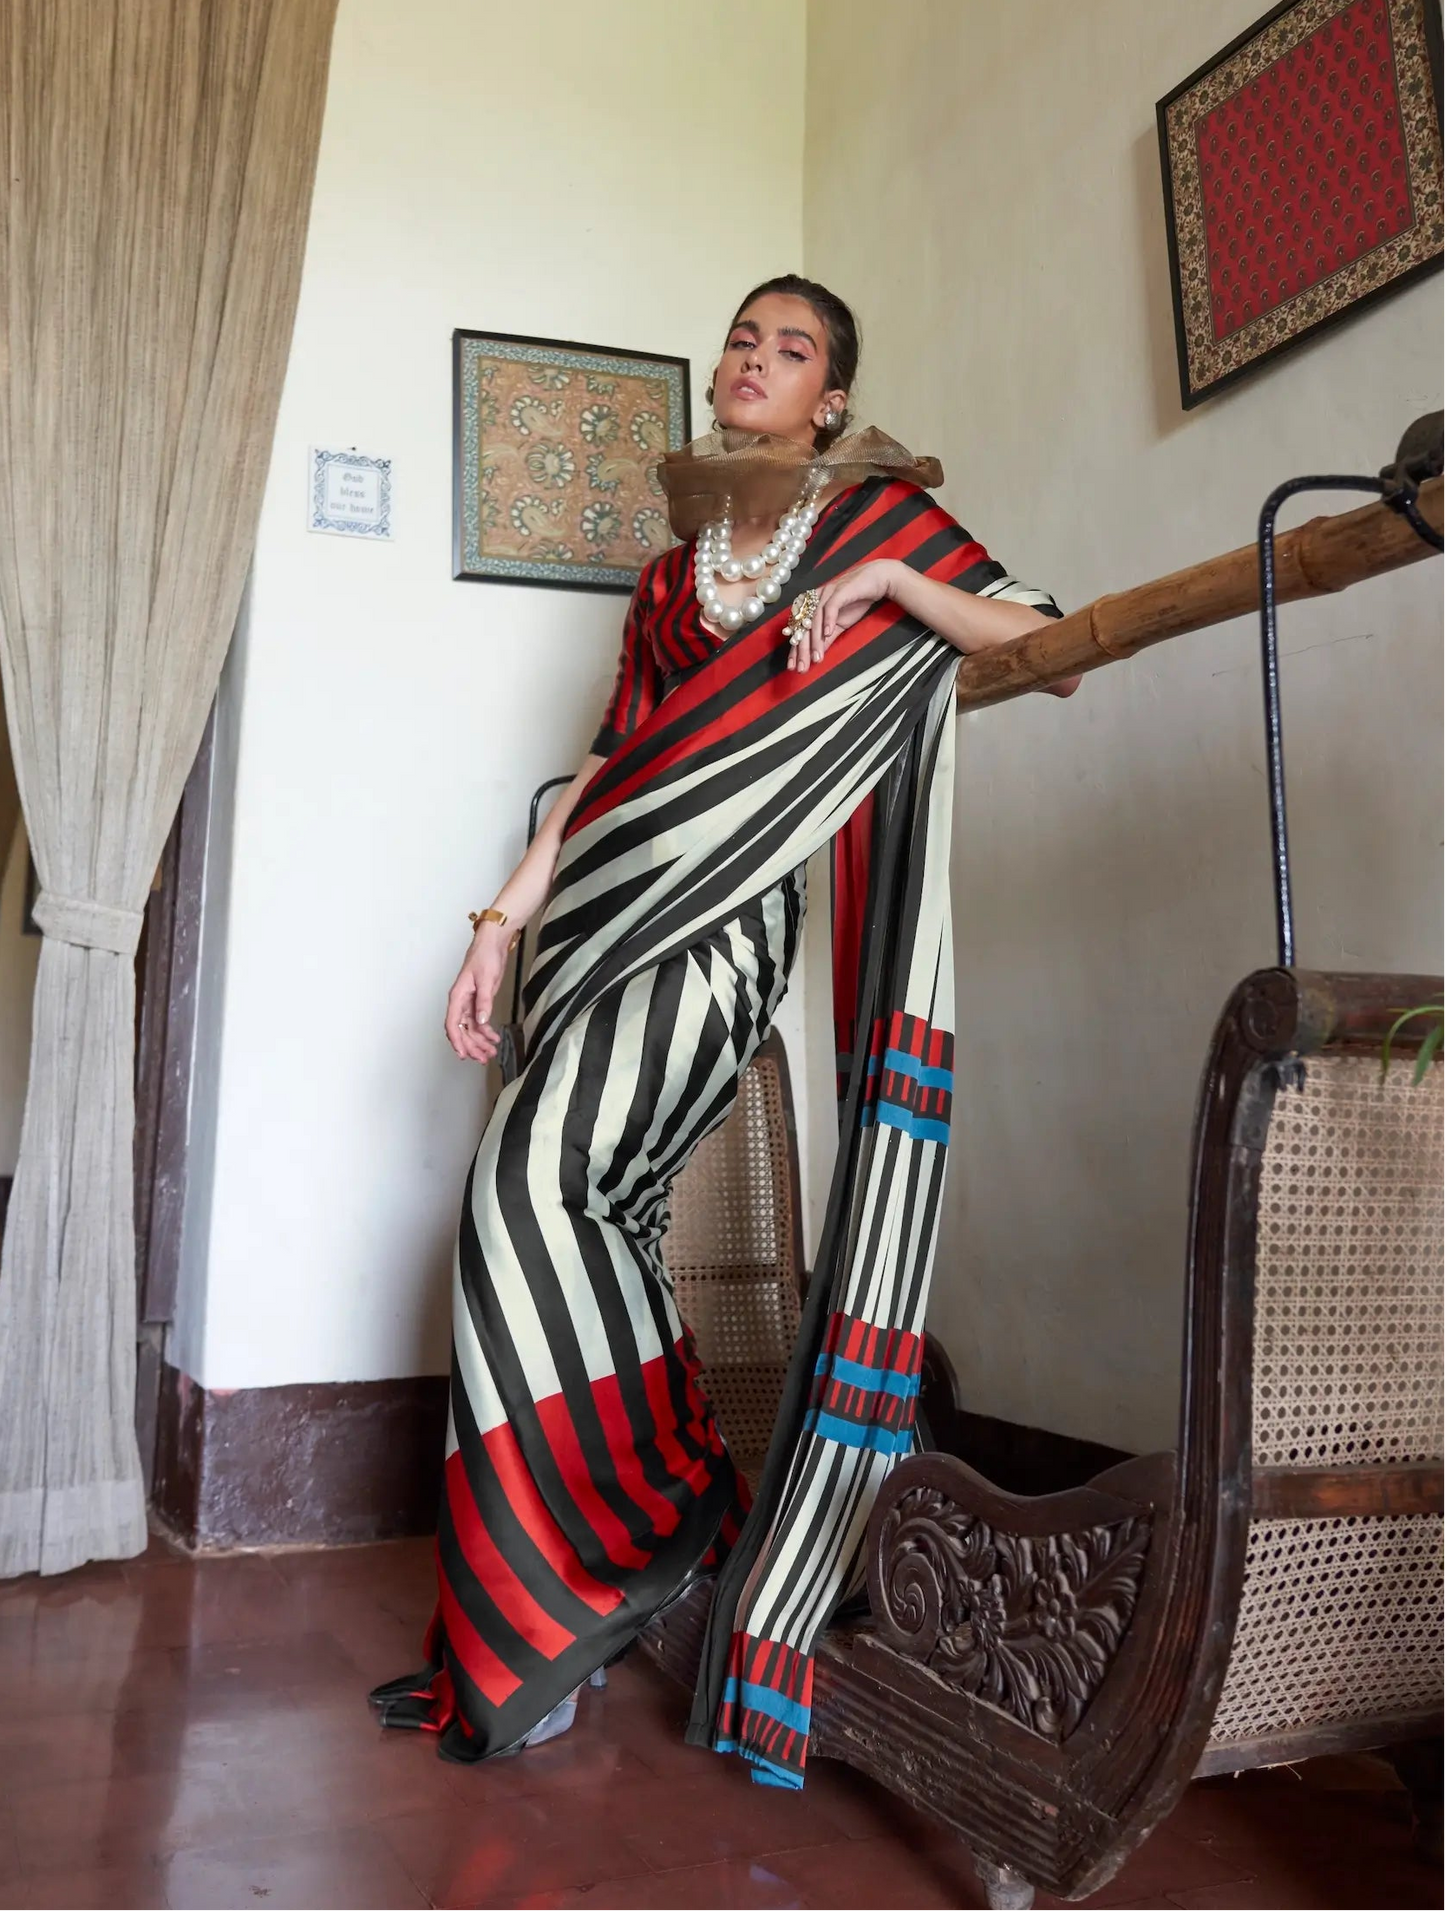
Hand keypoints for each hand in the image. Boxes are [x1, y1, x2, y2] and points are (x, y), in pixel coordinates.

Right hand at [445, 923, 512, 1064]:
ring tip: (490, 1052)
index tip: (463, 1054)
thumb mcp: (486, 979)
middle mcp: (461, 1001)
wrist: (493, 943)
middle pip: (462, 1030)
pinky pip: (479, 1021)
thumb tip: (481, 1022)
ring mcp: (469, 1002)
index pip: (452, 1023)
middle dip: (471, 1045)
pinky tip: (493, 1038)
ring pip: (470, 1028)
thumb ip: (484, 1002)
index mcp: (457, 996)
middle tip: (483, 1058)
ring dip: (479, 1041)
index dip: (457, 1041)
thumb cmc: (485, 956)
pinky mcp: (479, 1001)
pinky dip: (485, 1031)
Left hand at [787, 560, 899, 672]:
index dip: (795, 649)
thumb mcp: (839, 625)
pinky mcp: (840, 591)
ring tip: (817, 658)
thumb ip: (827, 638)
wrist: (876, 581)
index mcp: (812, 606)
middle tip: (802, 668)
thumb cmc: (857, 601)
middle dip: (802, 650)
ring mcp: (827, 594)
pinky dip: (828, 620)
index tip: (793, 667)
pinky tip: (828, 634)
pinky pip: (831, 607)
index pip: (800, 631)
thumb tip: (817, 655)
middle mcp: (815, 599)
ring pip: (815, 619)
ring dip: (816, 640)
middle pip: (804, 627)